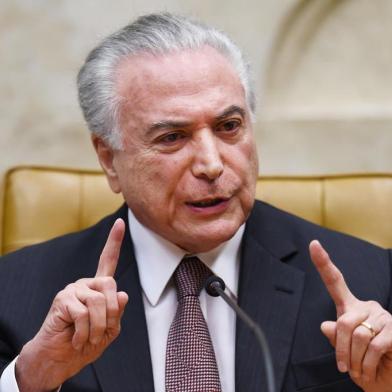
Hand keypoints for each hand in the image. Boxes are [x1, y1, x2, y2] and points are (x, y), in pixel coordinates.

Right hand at [16, 218, 128, 391]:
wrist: (61, 359)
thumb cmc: (86, 342)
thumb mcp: (109, 329)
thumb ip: (117, 311)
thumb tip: (123, 294)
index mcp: (99, 288)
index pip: (108, 261)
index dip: (115, 242)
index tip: (120, 222)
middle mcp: (86, 284)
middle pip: (111, 286)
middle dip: (111, 313)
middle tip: (102, 331)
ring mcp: (73, 290)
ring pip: (99, 302)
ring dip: (98, 327)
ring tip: (89, 338)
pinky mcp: (62, 299)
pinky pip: (83, 313)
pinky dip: (85, 332)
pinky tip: (77, 339)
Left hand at [310, 240, 391, 391]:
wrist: (387, 382)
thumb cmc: (362, 363)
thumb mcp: (344, 351)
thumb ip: (335, 336)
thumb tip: (326, 325)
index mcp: (350, 307)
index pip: (334, 281)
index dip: (323, 262)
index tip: (313, 244)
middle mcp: (366, 306)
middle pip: (344, 322)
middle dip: (341, 349)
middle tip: (344, 367)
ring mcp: (383, 316)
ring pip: (358, 335)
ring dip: (355, 359)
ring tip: (359, 369)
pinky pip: (374, 346)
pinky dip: (367, 364)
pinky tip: (369, 371)